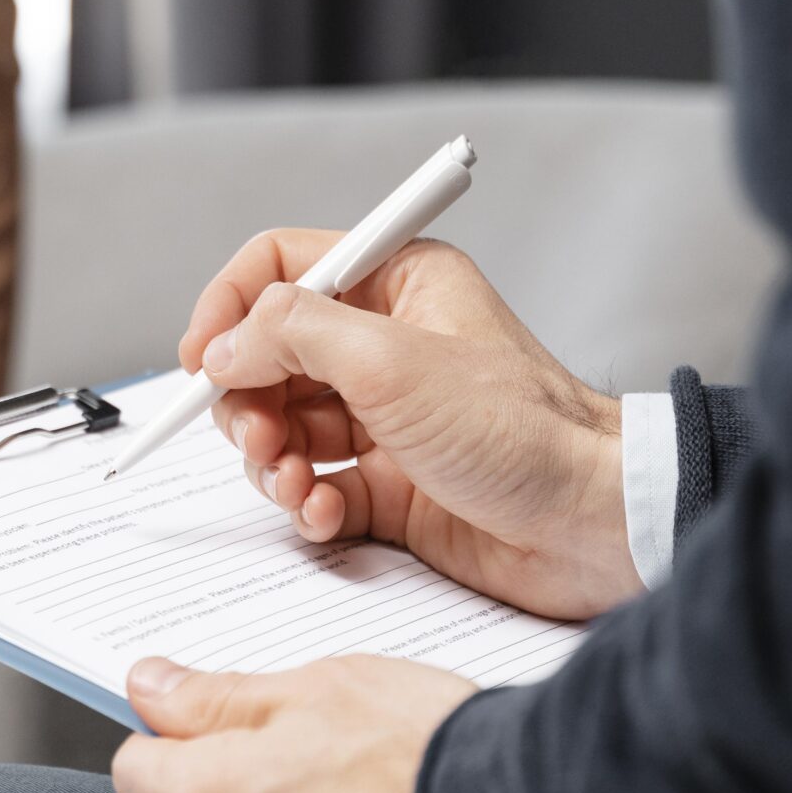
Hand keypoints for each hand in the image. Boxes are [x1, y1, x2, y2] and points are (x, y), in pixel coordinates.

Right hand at [181, 231, 638, 620]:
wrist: (592, 524)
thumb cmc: (523, 431)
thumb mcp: (392, 361)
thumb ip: (293, 335)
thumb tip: (223, 346)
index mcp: (398, 286)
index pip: (281, 268)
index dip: (230, 309)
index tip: (200, 360)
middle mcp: (387, 347)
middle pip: (269, 358)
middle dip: (248, 402)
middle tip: (258, 439)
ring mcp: (387, 420)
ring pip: (284, 429)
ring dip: (271, 462)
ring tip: (295, 485)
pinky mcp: (392, 488)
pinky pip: (316, 488)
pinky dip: (306, 504)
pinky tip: (324, 514)